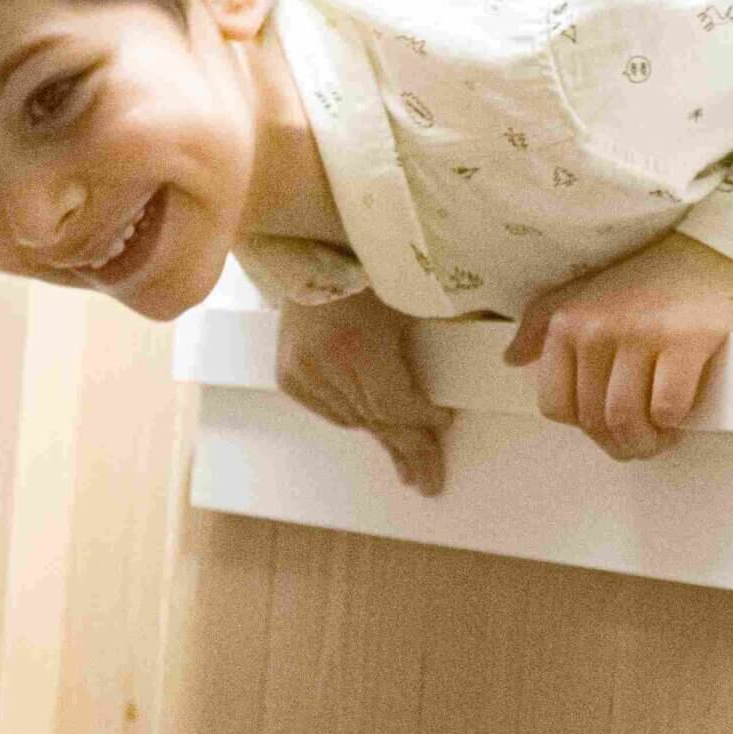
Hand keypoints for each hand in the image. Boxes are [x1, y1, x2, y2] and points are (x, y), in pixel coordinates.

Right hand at [274, 287, 456, 494]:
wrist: (310, 251)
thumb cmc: (368, 270)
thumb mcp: (404, 305)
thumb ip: (418, 356)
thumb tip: (440, 402)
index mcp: (356, 347)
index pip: (394, 404)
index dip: (422, 419)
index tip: (444, 421)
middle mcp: (324, 366)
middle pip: (376, 420)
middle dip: (409, 450)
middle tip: (430, 483)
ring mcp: (301, 373)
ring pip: (353, 420)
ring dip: (383, 435)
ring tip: (408, 462)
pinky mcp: (288, 375)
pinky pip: (330, 412)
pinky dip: (355, 418)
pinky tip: (375, 425)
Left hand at [500, 233, 732, 460]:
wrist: (713, 251)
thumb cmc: (650, 279)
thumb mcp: (581, 292)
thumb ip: (540, 325)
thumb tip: (512, 358)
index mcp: (568, 322)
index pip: (556, 404)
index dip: (582, 427)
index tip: (604, 427)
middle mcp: (598, 327)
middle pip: (593, 419)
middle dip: (618, 442)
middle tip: (640, 440)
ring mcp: (642, 333)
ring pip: (627, 420)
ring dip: (644, 442)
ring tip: (659, 437)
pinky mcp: (686, 341)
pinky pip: (668, 409)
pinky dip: (673, 424)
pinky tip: (681, 416)